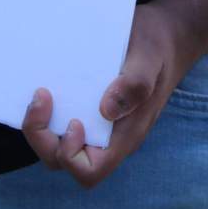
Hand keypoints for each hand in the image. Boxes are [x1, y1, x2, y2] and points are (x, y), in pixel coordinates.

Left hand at [22, 0, 201, 189]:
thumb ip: (134, 85)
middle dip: (42, 137)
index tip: (71, 119)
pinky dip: (48, 112)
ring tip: (41, 91)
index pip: (89, 172)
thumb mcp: (149, 58)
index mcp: (124, 136)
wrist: (166, 36)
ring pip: (57, 145)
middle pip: (63, 161)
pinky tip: (46, 87)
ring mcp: (97, 125)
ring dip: (42, 125)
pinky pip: (61, 122)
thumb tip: (106, 111)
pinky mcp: (89, 109)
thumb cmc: (157, 48)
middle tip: (41, 95)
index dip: (70, 155)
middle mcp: (108, 137)